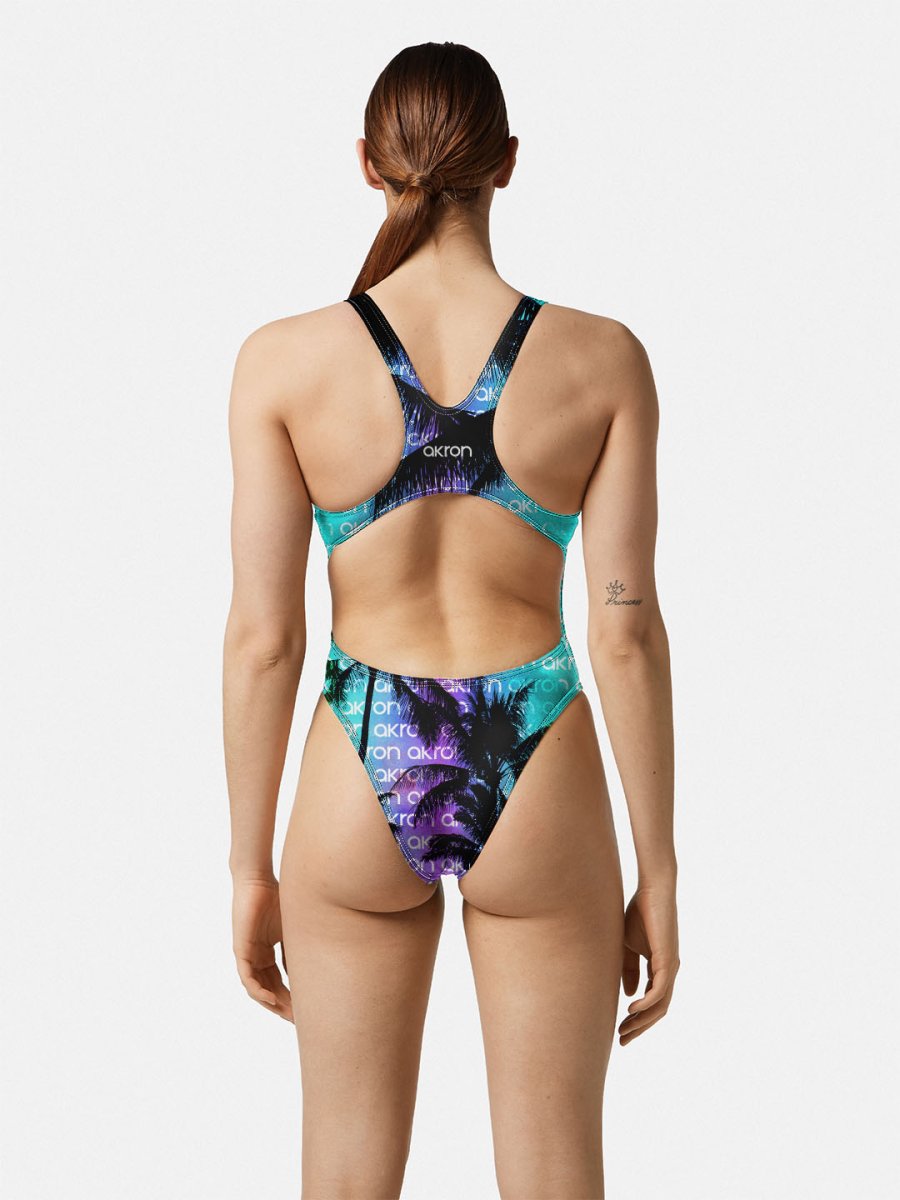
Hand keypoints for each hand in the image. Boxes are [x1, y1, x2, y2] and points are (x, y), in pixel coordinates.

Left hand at [232, 875, 293, 1022]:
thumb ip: (299, 947)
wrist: (258, 878)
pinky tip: (271, 999)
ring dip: (272, 1003)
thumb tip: (316, 968)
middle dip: (284, 1006)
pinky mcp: (241, 950)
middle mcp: (255, 957)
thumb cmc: (277, 896)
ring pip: (257, 988)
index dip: (291, 997)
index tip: (304, 1009)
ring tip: (288, 1014)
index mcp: (266, 952)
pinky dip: (259, 991)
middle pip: (269, 989)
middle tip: (298, 1020)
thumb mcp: (294, 928)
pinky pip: (247, 978)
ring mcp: (247, 954)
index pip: (278, 981)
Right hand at [618, 882, 679, 1044]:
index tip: (621, 1029)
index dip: (638, 1018)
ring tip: (625, 1030)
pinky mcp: (669, 960)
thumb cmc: (640, 913)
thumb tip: (628, 994)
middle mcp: (670, 971)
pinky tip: (632, 1010)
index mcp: (661, 968)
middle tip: (623, 1040)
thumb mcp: (628, 945)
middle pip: (658, 1010)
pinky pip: (660, 991)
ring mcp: (671, 967)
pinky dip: (647, 1004)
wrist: (653, 890)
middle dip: (640, 1027)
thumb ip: (629, 969)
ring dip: (642, 1021)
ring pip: (661, 1005)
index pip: (652, 1001)